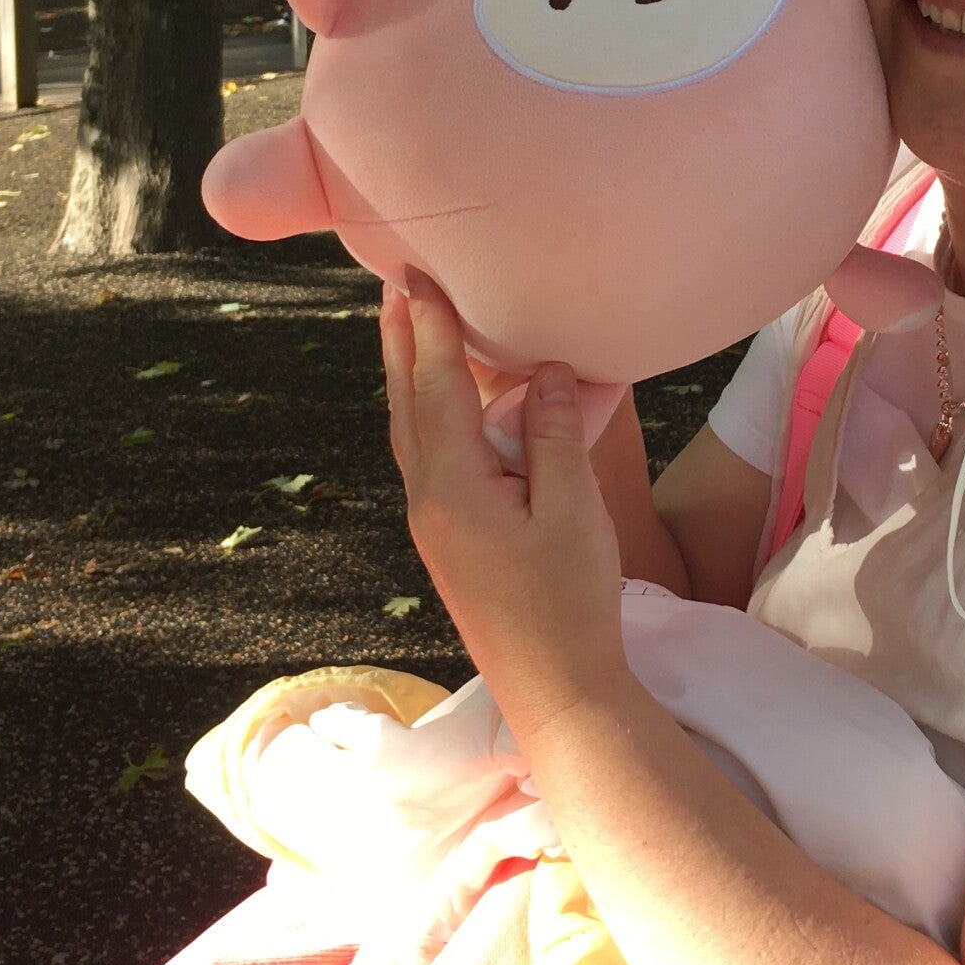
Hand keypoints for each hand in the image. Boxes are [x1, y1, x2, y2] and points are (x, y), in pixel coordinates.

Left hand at [378, 276, 626, 737]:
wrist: (556, 691)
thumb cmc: (570, 602)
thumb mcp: (573, 510)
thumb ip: (551, 434)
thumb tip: (541, 372)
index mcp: (453, 486)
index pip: (436, 385)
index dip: (431, 326)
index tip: (420, 273)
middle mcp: (429, 501)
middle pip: (406, 404)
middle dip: (401, 342)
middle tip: (392, 286)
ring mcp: (435, 526)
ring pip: (412, 434)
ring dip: (408, 378)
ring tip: (405, 333)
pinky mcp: (450, 544)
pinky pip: (429, 461)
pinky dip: (428, 418)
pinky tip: (440, 414)